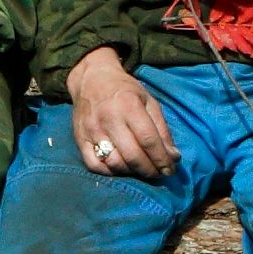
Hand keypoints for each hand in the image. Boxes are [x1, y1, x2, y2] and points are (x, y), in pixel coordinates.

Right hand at [64, 49, 180, 181]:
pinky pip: (94, 166)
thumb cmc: (125, 91)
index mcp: (129, 105)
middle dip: (150, 170)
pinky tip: (121, 168)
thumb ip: (162, 129)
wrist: (91, 80)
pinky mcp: (79, 139)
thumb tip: (173, 156)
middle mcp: (108, 119)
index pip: (148, 140)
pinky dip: (110, 172)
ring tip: (142, 169)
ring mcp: (92, 131)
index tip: (170, 169)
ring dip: (132, 172)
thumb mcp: (149, 102)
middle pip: (132, 155)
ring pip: (114, 163)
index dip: (161, 158)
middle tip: (159, 173)